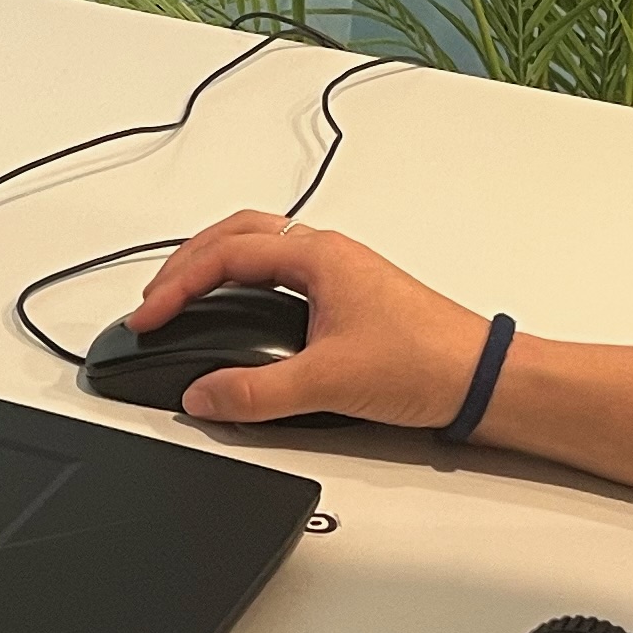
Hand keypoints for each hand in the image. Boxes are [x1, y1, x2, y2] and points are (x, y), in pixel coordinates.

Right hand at [121, 214, 495, 427]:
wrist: (484, 379)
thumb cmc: (428, 361)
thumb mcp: (327, 382)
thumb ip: (255, 393)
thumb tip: (202, 396)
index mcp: (319, 256)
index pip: (224, 255)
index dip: (175, 286)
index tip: (148, 319)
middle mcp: (327, 255)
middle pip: (236, 236)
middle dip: (186, 266)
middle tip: (154, 302)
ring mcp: (339, 275)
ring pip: (259, 251)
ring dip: (214, 269)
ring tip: (182, 301)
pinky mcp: (349, 301)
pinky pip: (280, 276)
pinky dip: (243, 287)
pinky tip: (239, 317)